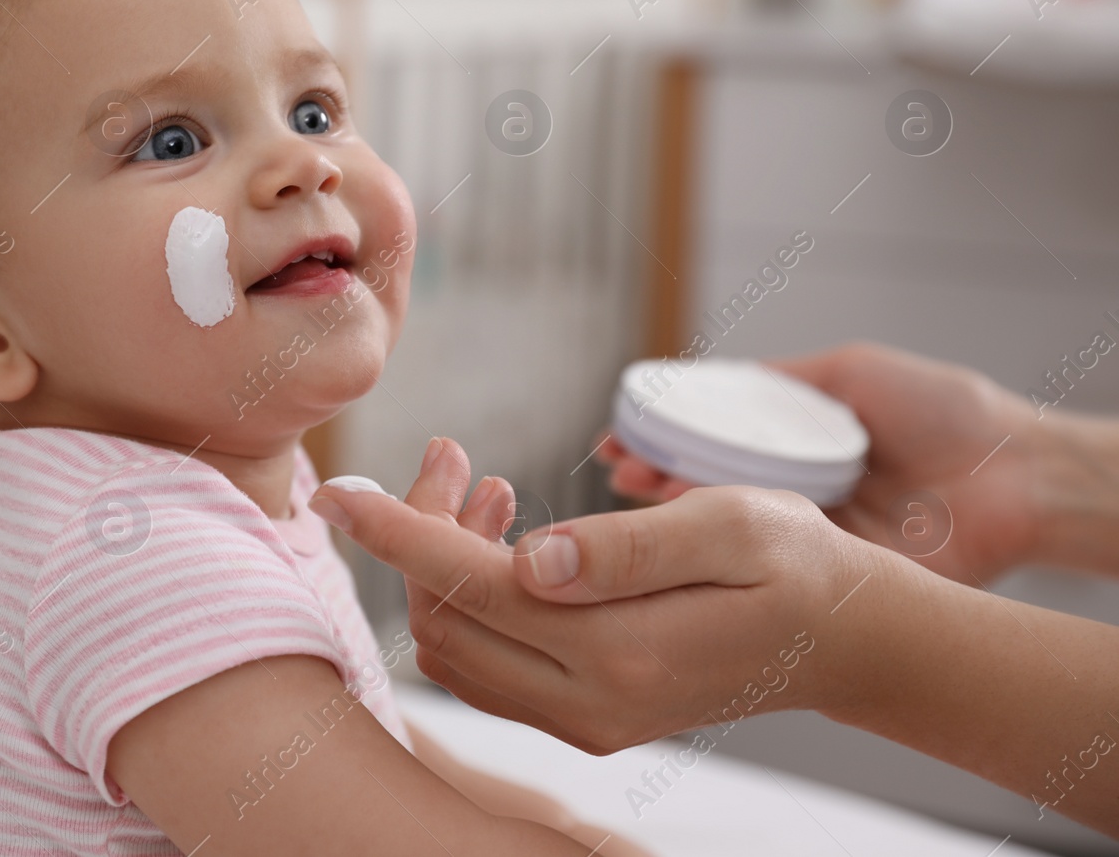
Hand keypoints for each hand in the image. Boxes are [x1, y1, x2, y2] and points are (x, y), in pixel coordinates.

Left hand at [310, 438, 893, 753]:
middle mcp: (590, 703)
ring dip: (443, 565)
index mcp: (622, 650)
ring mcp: (584, 720)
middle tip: (453, 456)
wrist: (843, 637)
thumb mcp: (734, 524)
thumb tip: (529, 556)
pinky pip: (488, 664)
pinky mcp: (584, 716)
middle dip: (422, 532)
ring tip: (485, 490)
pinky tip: (507, 540)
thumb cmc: (797, 565)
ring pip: (456, 646)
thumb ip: (628, 545)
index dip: (394, 533)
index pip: (472, 588)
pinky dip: (472, 599)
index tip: (334, 490)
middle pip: (447, 619)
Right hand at [596, 342, 1045, 584]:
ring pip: (723, 524)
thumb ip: (783, 377)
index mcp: (794, 442)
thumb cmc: (947, 412)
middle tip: (621, 471)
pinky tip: (689, 532)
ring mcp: (805, 533)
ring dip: (676, 513)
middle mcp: (791, 488)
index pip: (708, 439)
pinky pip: (763, 560)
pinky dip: (722, 548)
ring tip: (641, 494)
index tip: (620, 436)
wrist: (1015, 473)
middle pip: (704, 484)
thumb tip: (709, 378)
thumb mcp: (851, 371)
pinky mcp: (826, 573)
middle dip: (653, 477)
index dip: (660, 437)